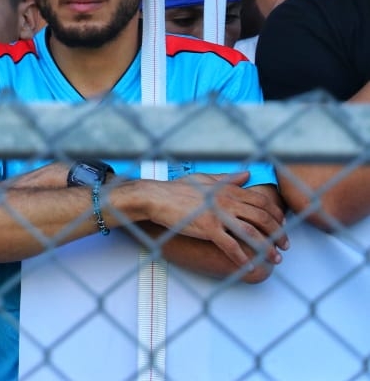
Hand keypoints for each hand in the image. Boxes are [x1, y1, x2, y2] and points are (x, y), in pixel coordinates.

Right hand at [135, 172, 287, 267]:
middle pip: (262, 217)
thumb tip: (247, 174)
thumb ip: (228, 179)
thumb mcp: (205, 180)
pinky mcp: (207, 228)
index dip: (277, 216)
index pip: (262, 202)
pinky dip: (243, 258)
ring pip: (252, 232)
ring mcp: (218, 215)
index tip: (283, 227)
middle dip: (279, 233)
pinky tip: (249, 267)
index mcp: (228, 189)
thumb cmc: (178, 189)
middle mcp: (227, 201)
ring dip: (267, 248)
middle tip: (285, 246)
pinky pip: (230, 245)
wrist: (156, 197)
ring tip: (275, 259)